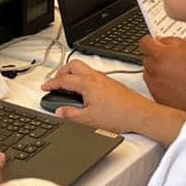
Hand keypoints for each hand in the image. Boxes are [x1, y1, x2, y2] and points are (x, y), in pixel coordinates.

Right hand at [40, 59, 154, 134]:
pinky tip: (84, 90)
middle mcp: (96, 77)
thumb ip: (71, 115)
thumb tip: (60, 112)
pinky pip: (92, 74)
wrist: (140, 114)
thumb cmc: (119, 115)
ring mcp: (104, 79)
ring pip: (84, 68)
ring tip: (68, 85)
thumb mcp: (89, 120)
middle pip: (73, 66)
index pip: (64, 79)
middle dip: (61, 72)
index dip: (51, 83)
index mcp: (88, 84)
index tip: (45, 87)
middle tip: (55, 82)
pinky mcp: (111, 83)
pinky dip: (83, 78)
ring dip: (73, 73)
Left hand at [140, 36, 185, 110]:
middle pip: (146, 57)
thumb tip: (159, 40)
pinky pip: (153, 85)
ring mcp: (152, 83)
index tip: (154, 42)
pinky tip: (173, 83)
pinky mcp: (155, 95)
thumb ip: (169, 40)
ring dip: (156, 70)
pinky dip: (159, 83)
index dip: (150, 41)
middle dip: (155, 56)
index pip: (144, 42)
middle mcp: (151, 69)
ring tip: (174, 73)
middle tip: (170, 59)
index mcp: (158, 55)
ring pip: (148, 71)